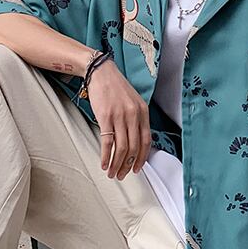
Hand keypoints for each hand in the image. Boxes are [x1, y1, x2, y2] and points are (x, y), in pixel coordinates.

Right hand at [85, 60, 150, 179]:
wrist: (101, 72)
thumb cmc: (115, 87)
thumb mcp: (133, 101)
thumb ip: (136, 119)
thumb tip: (135, 141)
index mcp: (142, 112)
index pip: (146, 141)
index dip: (141, 158)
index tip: (136, 168)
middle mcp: (133, 115)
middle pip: (133, 147)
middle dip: (128, 165)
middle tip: (122, 175)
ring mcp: (119, 116)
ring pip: (121, 148)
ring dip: (117, 164)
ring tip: (112, 173)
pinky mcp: (105, 117)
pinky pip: (107, 142)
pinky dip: (106, 156)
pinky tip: (104, 164)